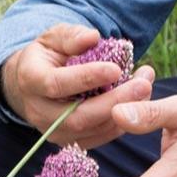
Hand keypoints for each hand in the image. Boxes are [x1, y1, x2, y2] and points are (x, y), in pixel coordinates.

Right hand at [1, 23, 154, 147]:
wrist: (34, 82)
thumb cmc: (49, 54)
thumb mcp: (55, 37)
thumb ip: (72, 36)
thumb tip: (92, 37)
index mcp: (31, 80)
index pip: (57, 84)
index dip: (87, 78)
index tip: (116, 69)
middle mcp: (38, 111)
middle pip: (77, 116)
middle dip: (114, 101)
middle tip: (144, 84)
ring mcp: (52, 131)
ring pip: (91, 130)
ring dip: (123, 111)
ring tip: (146, 87)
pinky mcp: (68, 140)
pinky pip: (98, 137)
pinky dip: (121, 122)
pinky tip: (138, 102)